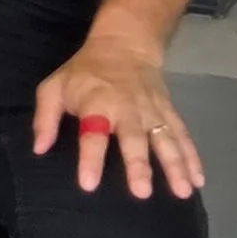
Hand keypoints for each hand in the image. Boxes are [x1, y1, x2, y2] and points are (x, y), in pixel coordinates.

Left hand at [33, 32, 201, 200]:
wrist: (125, 44)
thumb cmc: (84, 71)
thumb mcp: (54, 86)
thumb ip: (45, 118)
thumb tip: (39, 149)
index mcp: (96, 104)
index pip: (92, 134)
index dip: (90, 158)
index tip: (89, 184)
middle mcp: (127, 109)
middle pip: (134, 139)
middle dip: (139, 165)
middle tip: (142, 193)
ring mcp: (151, 111)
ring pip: (165, 139)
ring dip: (175, 165)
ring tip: (183, 192)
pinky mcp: (168, 111)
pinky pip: (181, 135)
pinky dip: (191, 157)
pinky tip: (197, 180)